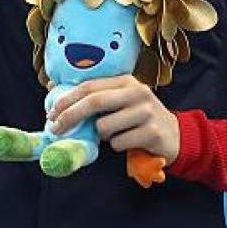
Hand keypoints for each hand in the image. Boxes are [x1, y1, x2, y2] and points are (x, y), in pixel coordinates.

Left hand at [47, 75, 179, 162]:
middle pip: (94, 102)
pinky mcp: (152, 132)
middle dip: (71, 116)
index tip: (51, 112)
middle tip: (56, 129)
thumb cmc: (139, 118)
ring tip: (115, 134)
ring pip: (105, 127)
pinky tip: (129, 142)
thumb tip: (53, 89)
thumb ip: (94, 95)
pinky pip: (118, 143)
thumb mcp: (120, 101)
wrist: (175, 135)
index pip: (90, 86)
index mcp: (126, 81)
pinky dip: (117, 146)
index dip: (67, 99)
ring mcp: (146, 112)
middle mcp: (137, 92)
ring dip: (102, 136)